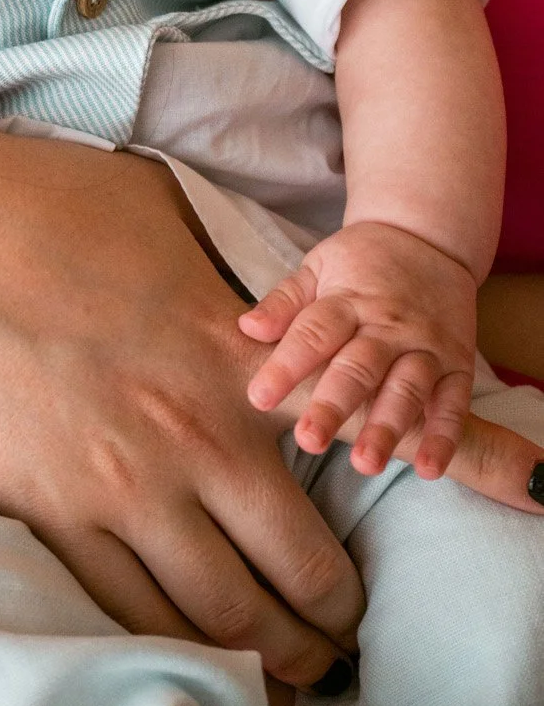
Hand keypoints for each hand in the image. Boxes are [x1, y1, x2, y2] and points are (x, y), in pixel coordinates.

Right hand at [0, 132, 364, 693]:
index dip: (371, 493)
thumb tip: (247, 313)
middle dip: (329, 619)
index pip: (339, 448)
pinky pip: (132, 610)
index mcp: (234, 358)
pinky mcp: (54, 515)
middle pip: (300, 569)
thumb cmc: (48, 206)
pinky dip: (176, 645)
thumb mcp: (166, 219)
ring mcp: (126, 489)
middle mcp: (199, 439)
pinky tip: (195, 652)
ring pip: (225, 613)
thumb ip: (215, 284)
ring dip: (270, 655)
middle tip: (338, 638)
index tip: (372, 518)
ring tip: (285, 665)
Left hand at [239, 221, 476, 478]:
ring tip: (365, 463)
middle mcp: (388, 324)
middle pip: (358, 367)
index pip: (313, 334)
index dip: (285, 366)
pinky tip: (428, 467)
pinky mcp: (457, 363)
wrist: (428, 237)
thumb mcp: (318, 266)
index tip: (258, 398)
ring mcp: (426, 345)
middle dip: (334, 405)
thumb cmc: (361, 259)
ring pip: (406, 388)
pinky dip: (444, 436)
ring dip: (387, 426)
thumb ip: (284, 301)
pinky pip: (454, 403)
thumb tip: (247, 328)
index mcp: (347, 299)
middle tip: (309, 439)